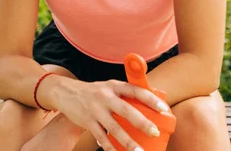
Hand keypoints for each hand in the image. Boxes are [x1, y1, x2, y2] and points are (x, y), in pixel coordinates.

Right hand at [50, 76, 169, 150]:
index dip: (151, 99)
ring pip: (114, 128)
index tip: (164, 109)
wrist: (66, 92)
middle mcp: (105, 96)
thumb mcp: (109, 86)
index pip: (136, 90)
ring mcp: (95, 109)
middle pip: (126, 110)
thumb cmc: (94, 91)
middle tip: (155, 132)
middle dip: (142, 122)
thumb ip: (125, 94)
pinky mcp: (87, 121)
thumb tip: (150, 102)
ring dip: (128, 142)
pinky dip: (110, 148)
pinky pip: (101, 138)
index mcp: (114, 85)